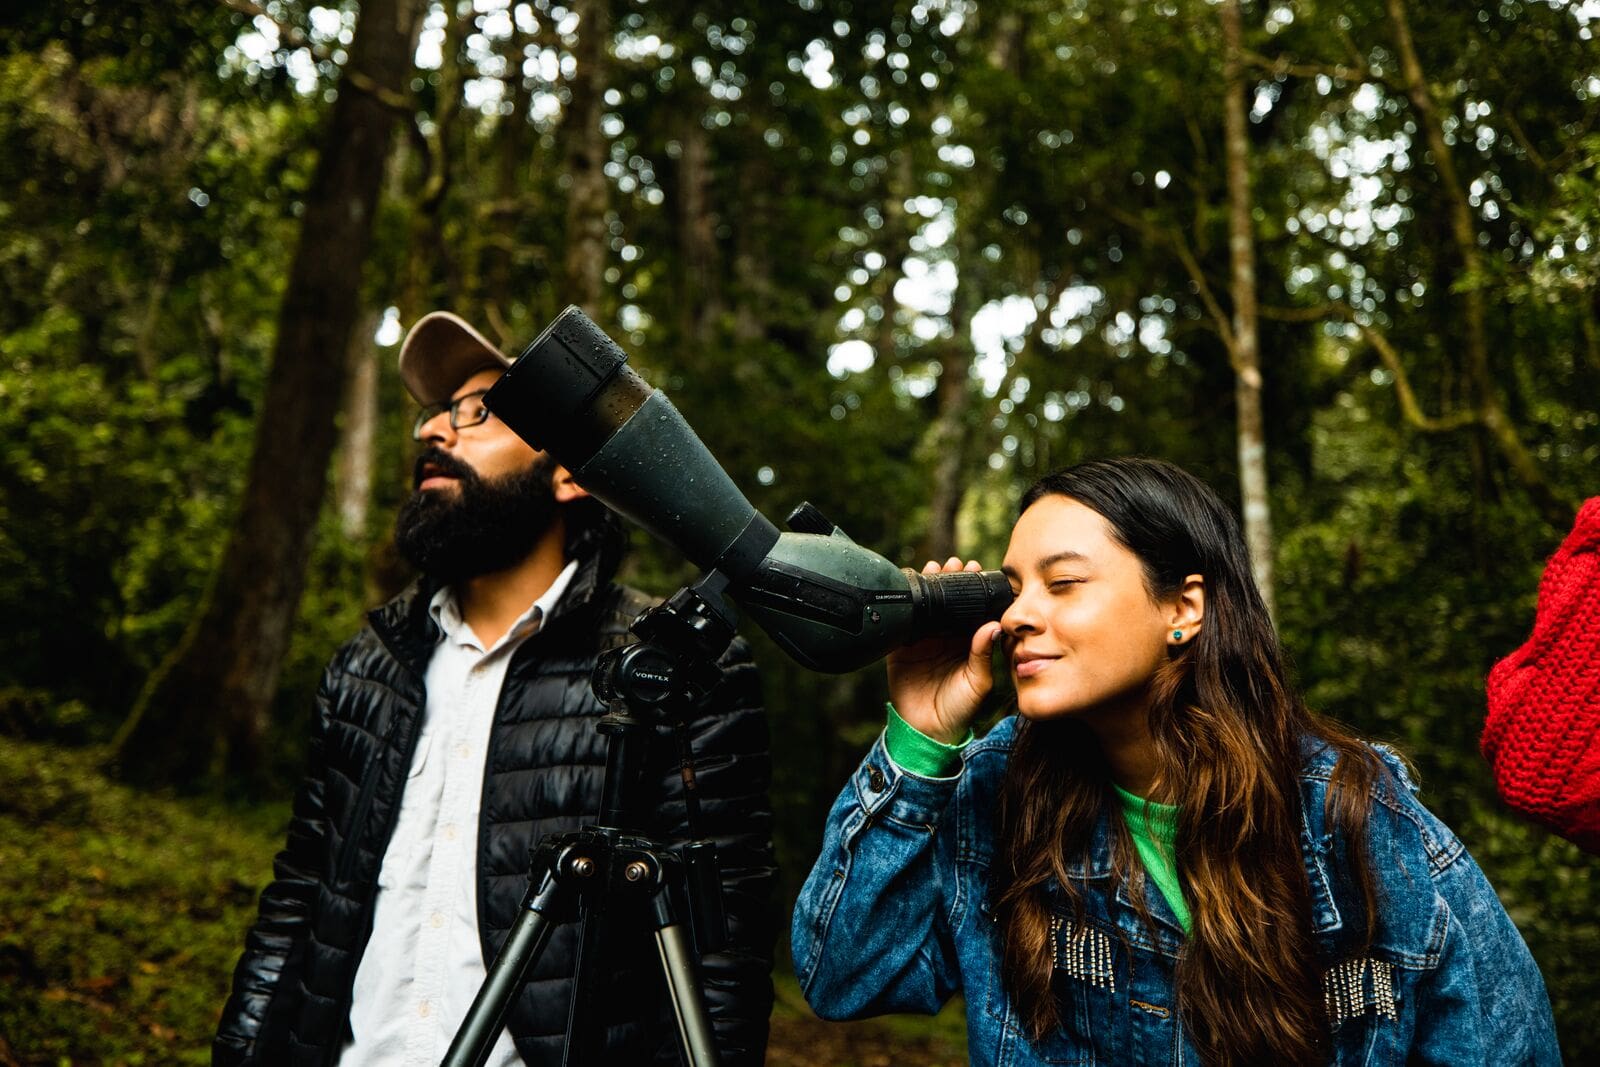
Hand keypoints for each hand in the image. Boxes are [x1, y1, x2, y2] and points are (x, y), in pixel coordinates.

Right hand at [885, 557, 1003, 743]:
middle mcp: (947, 636)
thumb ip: (983, 655)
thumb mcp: (978, 683)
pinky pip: (903, 621)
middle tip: (956, 564)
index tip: (976, 570)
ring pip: (927, 605)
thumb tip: (992, 627)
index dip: (974, 589)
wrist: (927, 730)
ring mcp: (924, 639)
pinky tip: (909, 588)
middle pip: (949, 600)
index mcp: (968, 642)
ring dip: (930, 584)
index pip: (972, 608)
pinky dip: (905, 605)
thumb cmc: (960, 709)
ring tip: (934, 567)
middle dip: (951, 579)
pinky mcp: (902, 646)